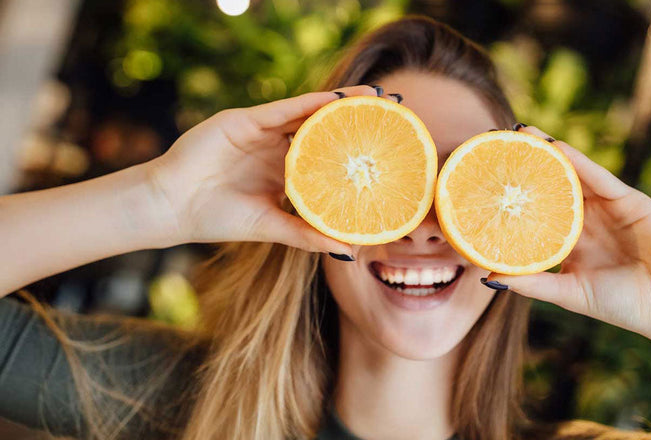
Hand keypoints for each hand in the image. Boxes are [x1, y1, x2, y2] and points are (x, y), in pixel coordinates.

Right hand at [144, 85, 387, 253]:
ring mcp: (263, 132)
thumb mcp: (271, 227)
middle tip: (394, 113)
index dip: (355, 151)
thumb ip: (306, 235)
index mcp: (284, 171)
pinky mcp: (246, 120)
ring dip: (341, 104)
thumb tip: (347, 251)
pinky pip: (285, 109)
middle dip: (356, 121)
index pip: (327, 156)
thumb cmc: (216, 218)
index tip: (389, 150)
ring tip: (375, 97)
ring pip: (309, 112)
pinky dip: (312, 103)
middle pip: (324, 129)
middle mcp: (277, 148)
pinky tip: (338, 99)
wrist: (172, 207)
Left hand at [483, 125, 650, 341]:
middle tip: (499, 140)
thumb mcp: (568, 293)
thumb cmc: (619, 304)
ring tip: (524, 133)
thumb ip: (533, 284)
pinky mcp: (630, 201)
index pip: (538, 209)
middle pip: (552, 184)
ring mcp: (608, 207)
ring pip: (575, 173)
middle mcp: (586, 218)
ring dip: (551, 152)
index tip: (486, 178)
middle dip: (529, 163)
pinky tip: (559, 148)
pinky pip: (601, 178)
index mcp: (569, 238)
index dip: (515, 193)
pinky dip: (580, 162)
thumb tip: (488, 277)